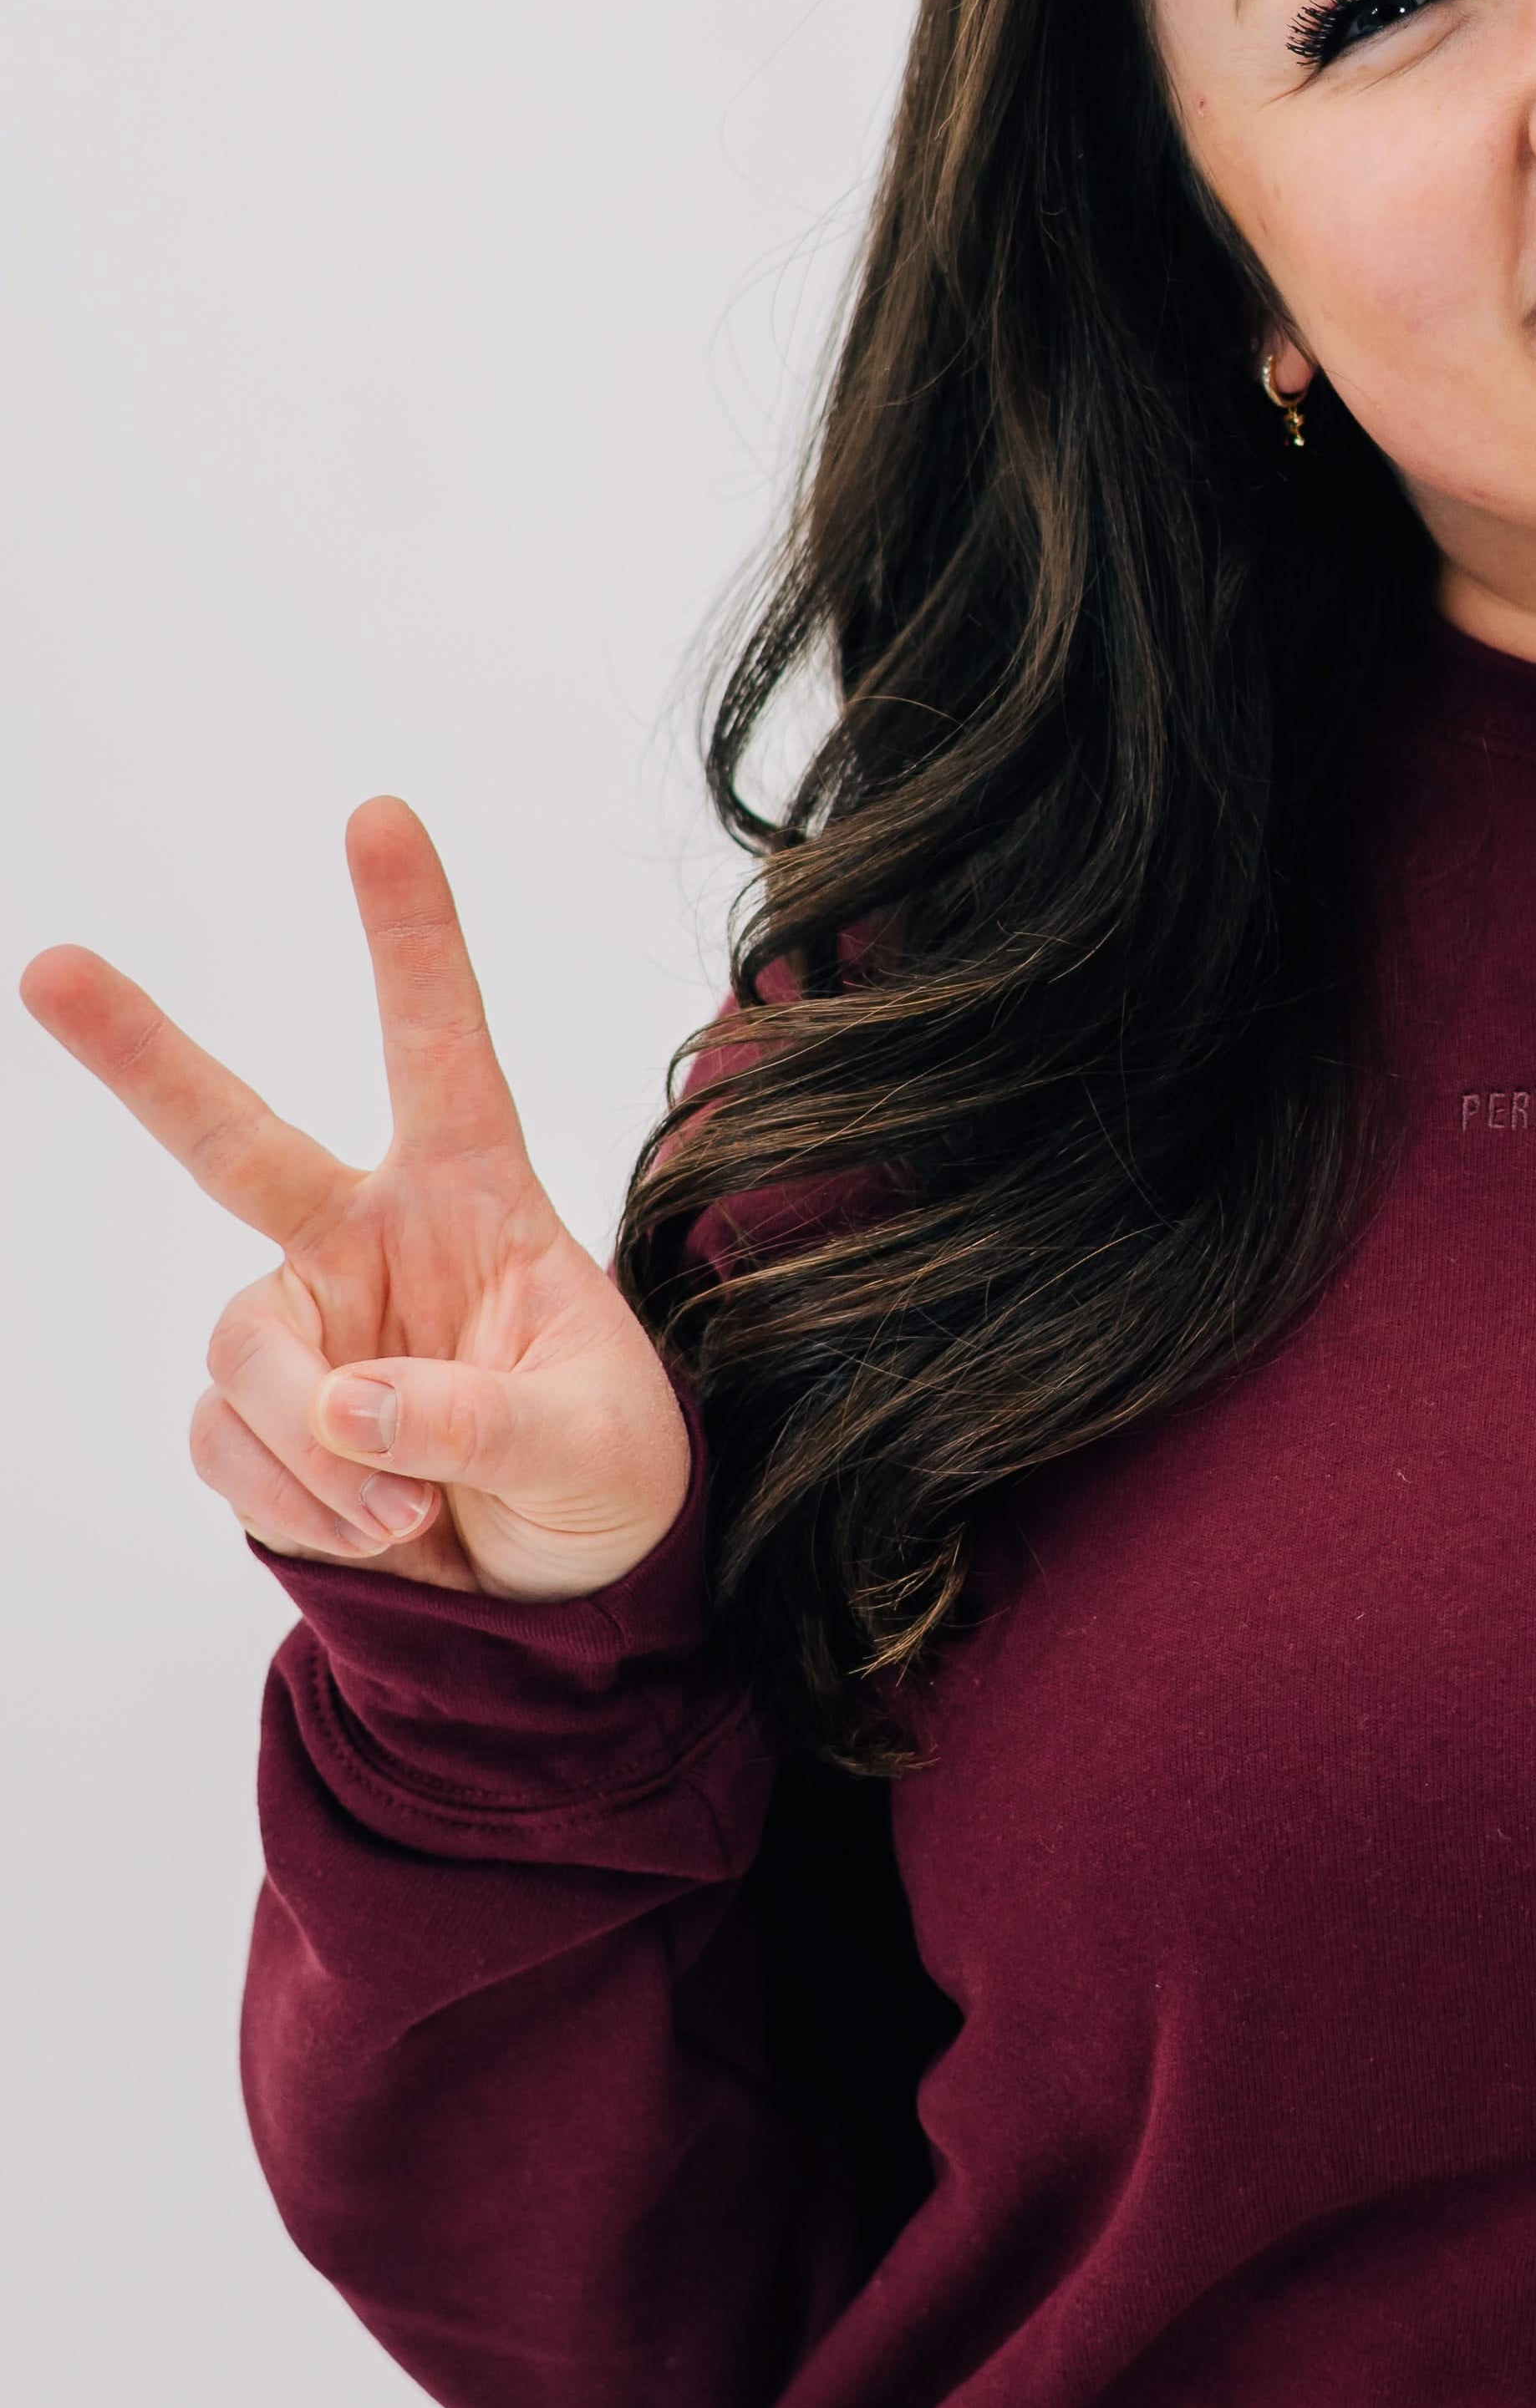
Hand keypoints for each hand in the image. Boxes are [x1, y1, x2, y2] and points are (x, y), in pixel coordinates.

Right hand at [21, 800, 689, 1598]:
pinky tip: (374, 1527)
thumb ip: (482, 1421)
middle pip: (234, 1137)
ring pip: (247, 1357)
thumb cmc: (608, 1478)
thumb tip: (349, 1406)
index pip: (442, 1047)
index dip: (412, 935)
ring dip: (318, 1449)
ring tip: (411, 1508)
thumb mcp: (593, 1448)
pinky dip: (298, 1501)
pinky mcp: (256, 1419)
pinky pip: (232, 1448)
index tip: (379, 816)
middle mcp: (368, 1241)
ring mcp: (304, 1325)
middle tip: (51, 967)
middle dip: (141, 1055)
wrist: (557, 1591)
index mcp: (477, 1198)